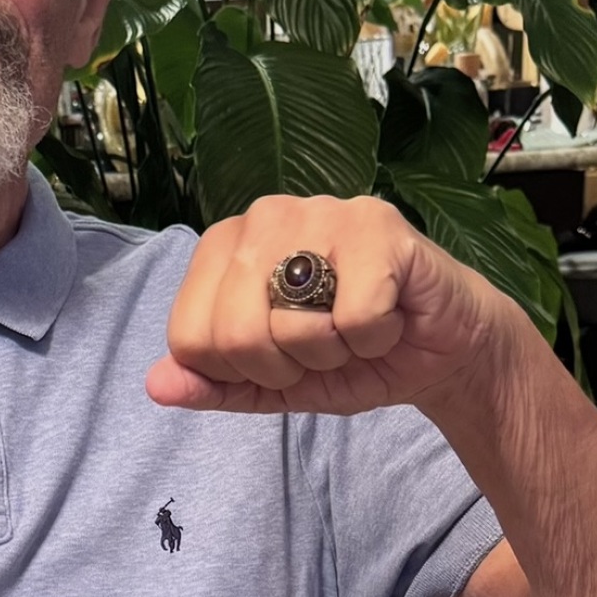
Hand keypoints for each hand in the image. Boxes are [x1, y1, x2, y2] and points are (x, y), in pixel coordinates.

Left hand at [146, 195, 528, 415]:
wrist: (440, 350)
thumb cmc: (348, 355)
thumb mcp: (270, 383)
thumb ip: (212, 384)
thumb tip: (156, 385)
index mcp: (223, 248)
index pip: (189, 338)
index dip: (239, 371)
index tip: (281, 357)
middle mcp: (262, 217)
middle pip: (233, 334)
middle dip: (286, 366)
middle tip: (323, 346)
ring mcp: (319, 210)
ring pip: (289, 325)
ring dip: (331, 352)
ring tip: (353, 327)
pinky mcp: (376, 224)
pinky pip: (352, 318)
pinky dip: (374, 338)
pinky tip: (389, 314)